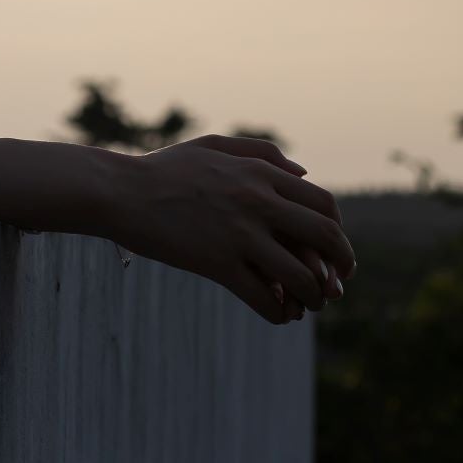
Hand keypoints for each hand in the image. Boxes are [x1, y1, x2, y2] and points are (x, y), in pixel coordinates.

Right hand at [104, 133, 357, 324]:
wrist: (120, 192)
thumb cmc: (165, 169)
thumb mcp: (215, 146)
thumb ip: (262, 153)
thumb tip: (304, 173)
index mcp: (261, 173)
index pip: (324, 204)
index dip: (339, 233)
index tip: (336, 252)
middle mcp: (258, 201)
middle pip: (325, 236)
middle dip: (342, 265)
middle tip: (340, 285)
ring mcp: (239, 233)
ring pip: (300, 274)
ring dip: (315, 296)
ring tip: (312, 306)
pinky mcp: (217, 263)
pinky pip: (263, 297)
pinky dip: (279, 312)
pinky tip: (279, 316)